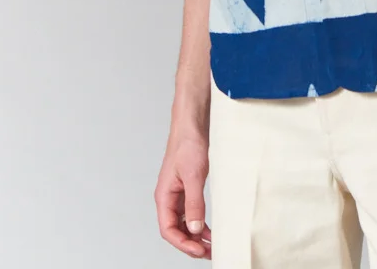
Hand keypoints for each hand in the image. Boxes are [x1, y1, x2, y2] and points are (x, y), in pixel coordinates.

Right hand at [154, 130, 211, 258]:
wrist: (192, 124)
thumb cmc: (188, 144)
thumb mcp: (193, 175)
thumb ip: (194, 203)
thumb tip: (195, 229)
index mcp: (164, 196)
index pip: (169, 230)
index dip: (183, 243)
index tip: (199, 250)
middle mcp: (169, 198)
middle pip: (176, 230)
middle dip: (190, 244)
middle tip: (209, 252)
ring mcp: (178, 194)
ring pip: (184, 223)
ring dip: (196, 236)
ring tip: (212, 246)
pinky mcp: (188, 188)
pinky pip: (191, 212)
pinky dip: (200, 223)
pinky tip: (210, 229)